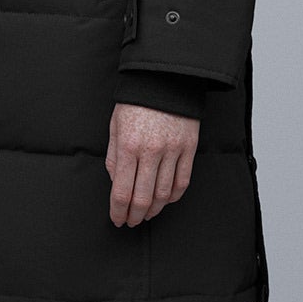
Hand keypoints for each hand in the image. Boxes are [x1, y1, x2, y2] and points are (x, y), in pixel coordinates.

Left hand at [106, 102, 198, 226]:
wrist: (165, 79)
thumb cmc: (136, 102)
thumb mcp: (115, 126)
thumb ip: (113, 157)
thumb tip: (115, 183)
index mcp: (128, 146)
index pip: (121, 191)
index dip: (118, 211)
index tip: (117, 219)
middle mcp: (150, 151)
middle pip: (142, 198)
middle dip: (134, 216)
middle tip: (131, 222)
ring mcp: (172, 151)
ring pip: (163, 194)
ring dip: (153, 210)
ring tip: (146, 214)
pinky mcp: (189, 148)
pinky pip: (182, 181)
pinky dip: (172, 196)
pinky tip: (164, 200)